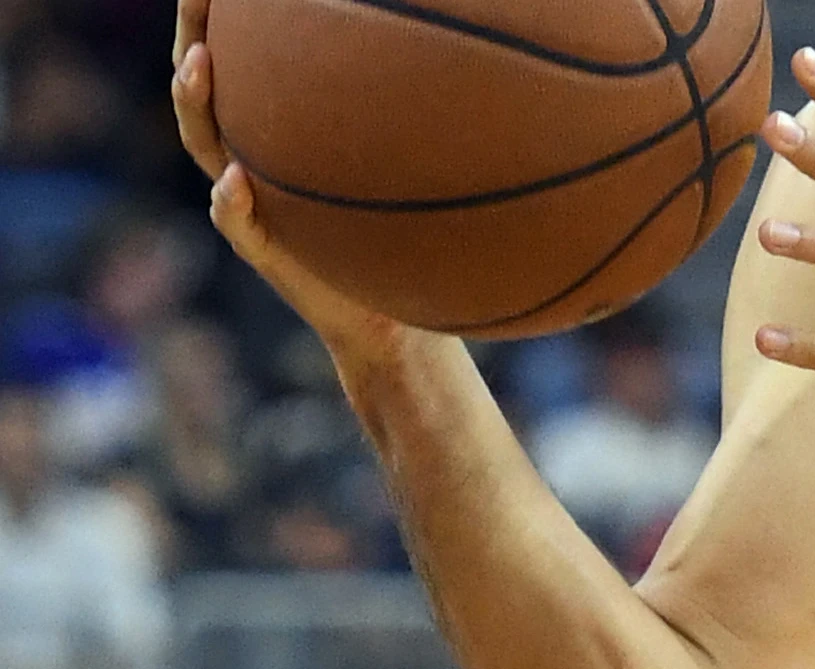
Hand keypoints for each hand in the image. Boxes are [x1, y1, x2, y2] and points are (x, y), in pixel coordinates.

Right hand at [171, 0, 417, 366]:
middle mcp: (248, 160)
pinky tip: (236, 178)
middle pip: (203, 93)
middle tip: (196, 1)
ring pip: (206, 146)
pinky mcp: (262, 249)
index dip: (222, 24)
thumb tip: (440, 53)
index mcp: (272, 135)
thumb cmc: (396, 231)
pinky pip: (235, 221)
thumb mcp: (396, 169)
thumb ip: (393, 120)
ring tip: (200, 65)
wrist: (390, 310)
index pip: (237, 66)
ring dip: (196, 104)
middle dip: (193, 42)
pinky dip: (230, 200)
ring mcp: (247, 203)